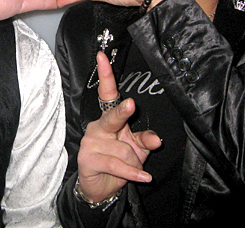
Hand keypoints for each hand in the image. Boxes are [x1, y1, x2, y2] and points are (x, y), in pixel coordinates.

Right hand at [76, 51, 161, 202]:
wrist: (103, 187)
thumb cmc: (121, 161)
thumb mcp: (138, 149)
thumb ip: (146, 140)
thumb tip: (157, 139)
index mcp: (109, 119)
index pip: (108, 94)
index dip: (106, 75)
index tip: (103, 56)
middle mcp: (97, 126)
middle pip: (112, 116)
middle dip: (122, 112)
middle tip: (131, 104)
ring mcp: (90, 142)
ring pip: (123, 149)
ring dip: (134, 162)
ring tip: (132, 168)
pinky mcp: (87, 159)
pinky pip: (117, 165)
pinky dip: (132, 173)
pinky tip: (142, 177)